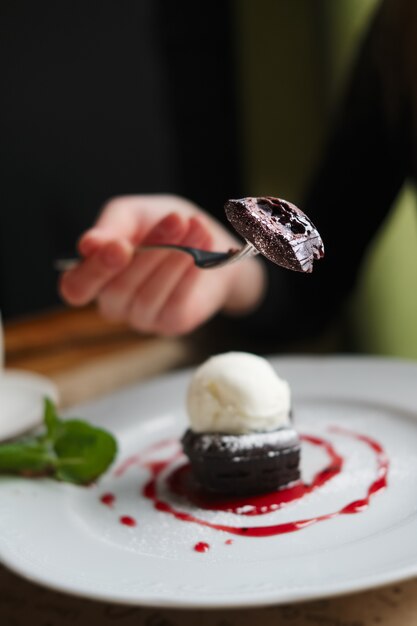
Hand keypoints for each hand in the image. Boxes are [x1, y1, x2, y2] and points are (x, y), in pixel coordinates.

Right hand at [59, 195, 265, 335]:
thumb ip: (111, 227)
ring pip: (149, 295)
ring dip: (175, 255)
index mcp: (93, 276)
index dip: (93, 272)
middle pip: (117, 290)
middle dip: (150, 250)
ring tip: (195, 225)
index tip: (118, 246)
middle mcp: (113, 303)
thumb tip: (87, 246)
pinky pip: (176, 301)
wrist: (206, 238)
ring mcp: (141, 317)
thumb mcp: (133, 213)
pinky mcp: (171, 322)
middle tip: (175, 219)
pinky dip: (191, 271)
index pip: (76, 288)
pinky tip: (203, 244)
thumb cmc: (161, 225)